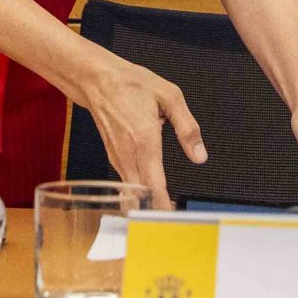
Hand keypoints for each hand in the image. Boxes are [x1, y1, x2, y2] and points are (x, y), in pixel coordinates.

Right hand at [78, 52, 205, 209]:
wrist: (97, 80)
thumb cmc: (130, 84)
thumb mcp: (170, 96)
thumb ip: (188, 128)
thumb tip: (199, 154)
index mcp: (145, 141)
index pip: (155, 186)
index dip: (164, 206)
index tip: (175, 216)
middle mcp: (129, 154)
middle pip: (141, 197)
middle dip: (156, 211)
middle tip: (173, 218)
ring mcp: (118, 158)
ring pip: (132, 192)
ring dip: (147, 203)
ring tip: (164, 209)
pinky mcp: (113, 157)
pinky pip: (126, 182)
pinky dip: (137, 192)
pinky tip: (149, 193)